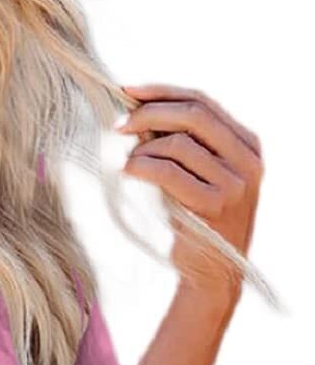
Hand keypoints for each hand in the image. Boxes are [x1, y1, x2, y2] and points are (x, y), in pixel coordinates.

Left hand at [116, 83, 263, 295]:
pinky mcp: (214, 206)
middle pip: (194, 115)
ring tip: (126, 160)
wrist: (212, 274)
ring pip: (180, 144)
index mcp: (247, 144)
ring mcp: (234, 184)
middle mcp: (247, 160)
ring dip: (143, 147)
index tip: (128, 91)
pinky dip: (143, 167)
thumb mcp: (198, 176)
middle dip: (150, 113)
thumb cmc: (197, 222)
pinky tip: (128, 171)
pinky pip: (170, 173)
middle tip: (117, 123)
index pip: (203, 102)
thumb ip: (184, 145)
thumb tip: (141, 112)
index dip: (164, 92)